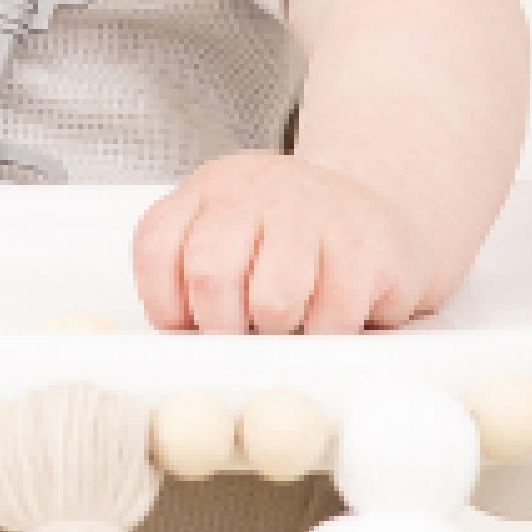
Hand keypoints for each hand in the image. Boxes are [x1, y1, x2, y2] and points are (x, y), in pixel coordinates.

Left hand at [133, 150, 439, 336]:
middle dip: (221, 324)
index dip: (165, 303)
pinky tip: (330, 312)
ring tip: (292, 316)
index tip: (189, 322)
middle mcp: (257, 190)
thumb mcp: (231, 236)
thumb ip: (192, 273)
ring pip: (272, 301)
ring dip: (279, 329)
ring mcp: (314, 211)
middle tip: (243, 330)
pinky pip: (331, 317)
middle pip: (208, 273)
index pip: (157, 245)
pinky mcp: (364, 244)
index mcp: (211, 190)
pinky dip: (326, 334)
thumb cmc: (291, 240)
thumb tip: (178, 342)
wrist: (374, 211)